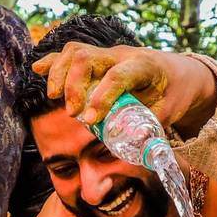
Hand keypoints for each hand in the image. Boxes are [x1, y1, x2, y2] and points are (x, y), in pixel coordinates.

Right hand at [32, 43, 216, 137]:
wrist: (178, 74)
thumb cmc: (172, 96)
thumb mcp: (166, 116)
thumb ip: (144, 134)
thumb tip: (118, 165)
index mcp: (145, 66)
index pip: (118, 76)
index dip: (101, 97)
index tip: (89, 121)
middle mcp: (123, 55)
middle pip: (89, 57)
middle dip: (74, 85)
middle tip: (73, 114)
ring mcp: (107, 53)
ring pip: (76, 51)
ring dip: (59, 73)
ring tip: (54, 98)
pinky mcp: (96, 57)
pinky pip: (70, 53)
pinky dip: (53, 62)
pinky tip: (37, 70)